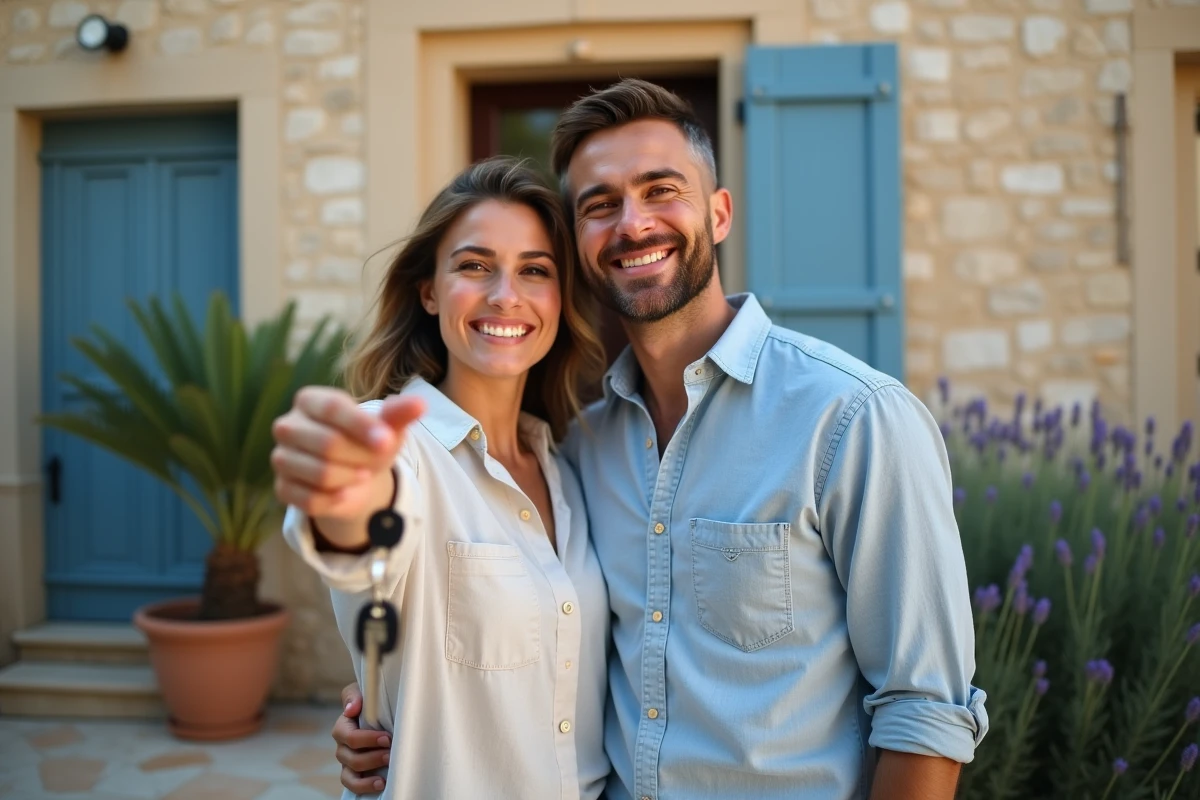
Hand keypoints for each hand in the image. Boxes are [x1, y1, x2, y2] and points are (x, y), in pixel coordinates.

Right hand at [272, 386, 424, 526]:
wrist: (355, 476)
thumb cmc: (368, 442)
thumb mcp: (385, 427)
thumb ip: (399, 414)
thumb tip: (420, 404)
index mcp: (310, 400)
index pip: (333, 408)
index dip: (362, 426)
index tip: (387, 441)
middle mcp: (287, 426)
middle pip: (327, 443)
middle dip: (361, 457)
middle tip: (376, 461)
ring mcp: (281, 458)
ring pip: (321, 475)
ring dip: (352, 479)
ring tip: (362, 474)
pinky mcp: (282, 488)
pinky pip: (312, 500)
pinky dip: (338, 500)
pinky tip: (348, 492)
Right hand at [333, 682, 391, 793]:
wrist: (383, 710)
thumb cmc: (372, 700)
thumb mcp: (363, 690)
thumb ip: (354, 695)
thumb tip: (351, 709)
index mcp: (343, 726)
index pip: (348, 736)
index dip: (366, 739)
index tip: (387, 738)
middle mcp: (343, 746)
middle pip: (350, 758)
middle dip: (372, 757)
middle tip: (390, 753)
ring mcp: (348, 761)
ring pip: (350, 775)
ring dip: (368, 775)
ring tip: (386, 774)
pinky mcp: (357, 773)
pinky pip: (353, 785)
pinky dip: (364, 787)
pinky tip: (381, 784)